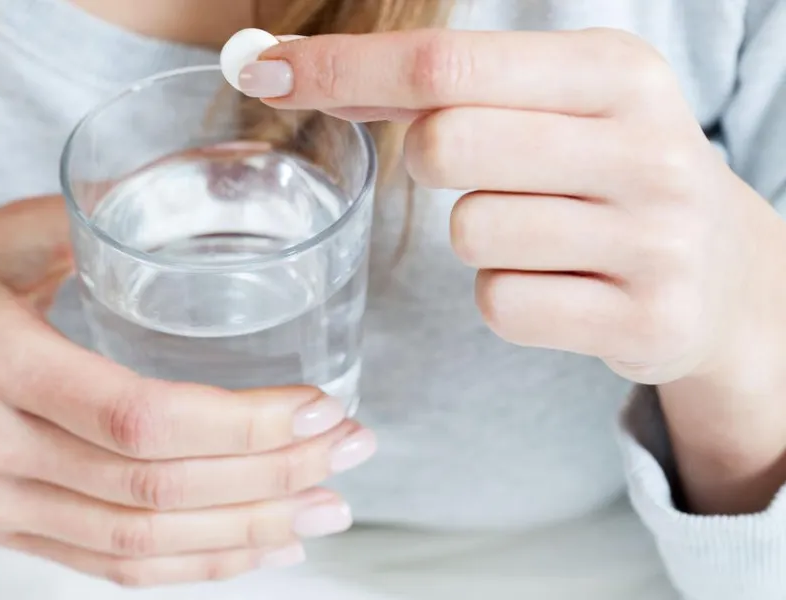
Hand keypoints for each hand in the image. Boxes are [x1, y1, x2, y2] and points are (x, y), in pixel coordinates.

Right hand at [0, 195, 373, 585]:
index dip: (244, 425)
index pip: (139, 418)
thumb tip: (181, 206)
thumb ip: (80, 227)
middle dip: (269, 479)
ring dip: (244, 534)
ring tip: (322, 512)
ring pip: (137, 543)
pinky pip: (103, 567)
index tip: (318, 408)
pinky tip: (249, 549)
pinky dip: (187, 567)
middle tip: (349, 455)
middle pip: (153, 489)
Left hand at [251, 28, 785, 511]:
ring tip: (546, 231)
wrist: (722, 271)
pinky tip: (560, 284)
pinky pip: (500, 306)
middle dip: (429, 161)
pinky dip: (506, 297)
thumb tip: (283, 68)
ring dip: (479, 237)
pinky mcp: (644, 321)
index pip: (444, 64)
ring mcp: (653, 240)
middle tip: (481, 170)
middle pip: (445, 146)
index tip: (262, 70)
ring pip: (470, 234)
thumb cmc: (605, 170)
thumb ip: (437, 85)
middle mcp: (645, 148)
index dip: (341, 68)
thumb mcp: (552, 101)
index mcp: (615, 72)